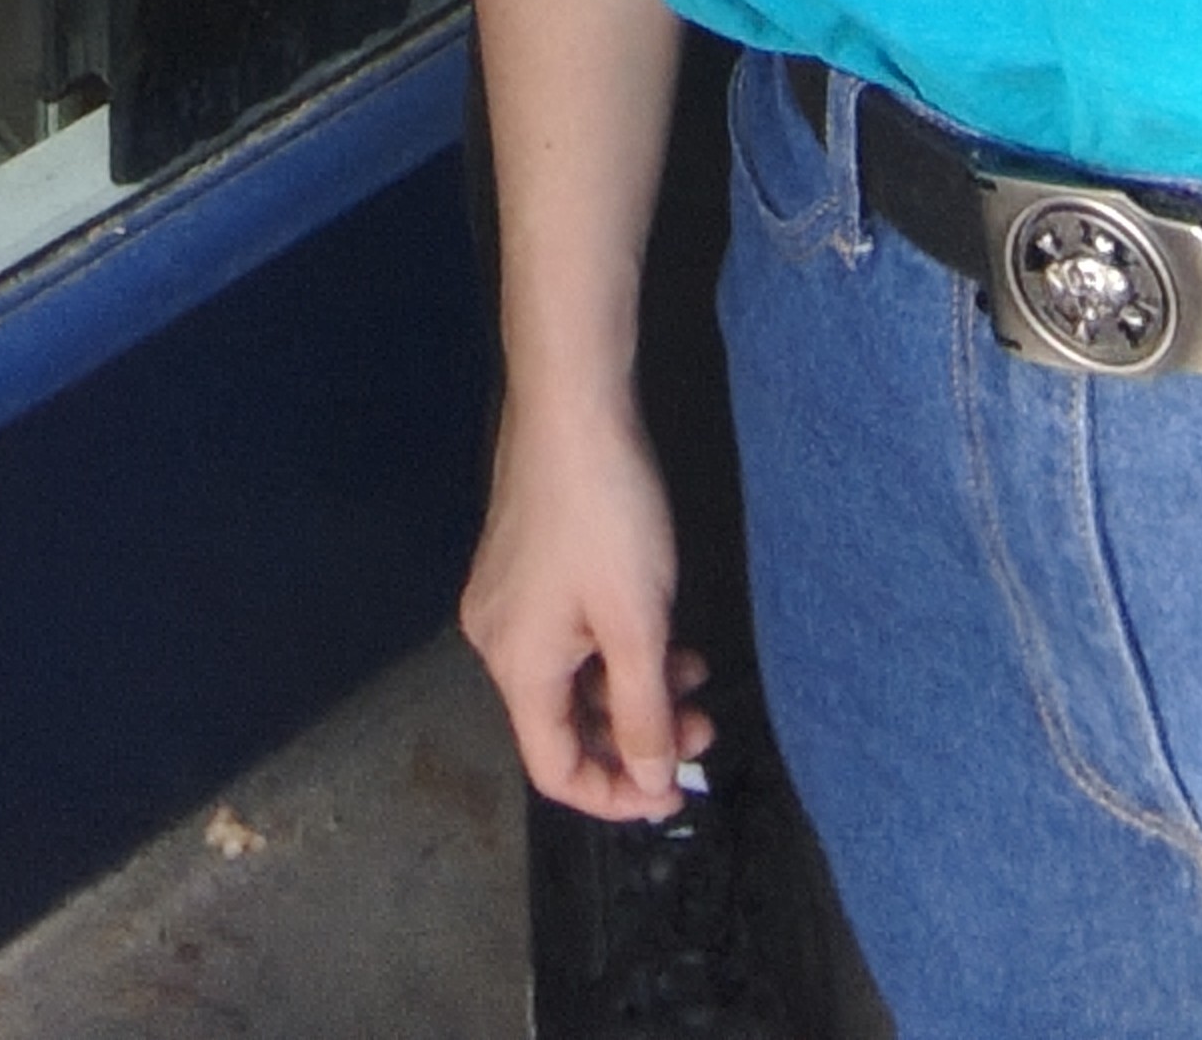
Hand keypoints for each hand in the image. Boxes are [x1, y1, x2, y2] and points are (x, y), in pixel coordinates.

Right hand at [462, 393, 710, 824]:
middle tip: (704, 722)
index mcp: (516, 664)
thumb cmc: (606, 517)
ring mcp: (506, 600)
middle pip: (563, 725)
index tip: (675, 789)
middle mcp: (497, 640)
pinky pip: (567, 638)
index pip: (555, 768)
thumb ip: (644, 715)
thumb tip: (651, 785)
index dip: (616, 795)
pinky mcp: (521, 566)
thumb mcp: (638, 625)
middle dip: (636, 737)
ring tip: (695, 670)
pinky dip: (614, 649)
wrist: (571, 405)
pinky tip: (661, 630)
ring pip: (572, 678)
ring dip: (633, 690)